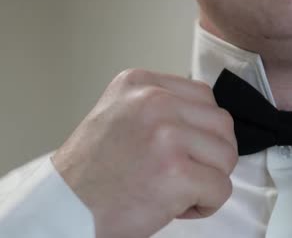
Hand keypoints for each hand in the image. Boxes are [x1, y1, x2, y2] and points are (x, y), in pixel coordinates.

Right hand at [51, 69, 237, 237]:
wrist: (62, 209)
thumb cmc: (92, 172)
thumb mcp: (121, 114)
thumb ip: (161, 106)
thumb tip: (208, 117)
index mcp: (140, 83)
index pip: (204, 96)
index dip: (202, 130)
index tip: (181, 150)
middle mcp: (154, 101)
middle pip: (222, 124)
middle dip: (211, 155)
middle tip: (184, 173)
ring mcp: (166, 135)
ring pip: (227, 155)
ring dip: (209, 179)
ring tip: (177, 189)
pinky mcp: (176, 172)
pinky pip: (221, 188)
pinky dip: (206, 204)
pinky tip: (176, 207)